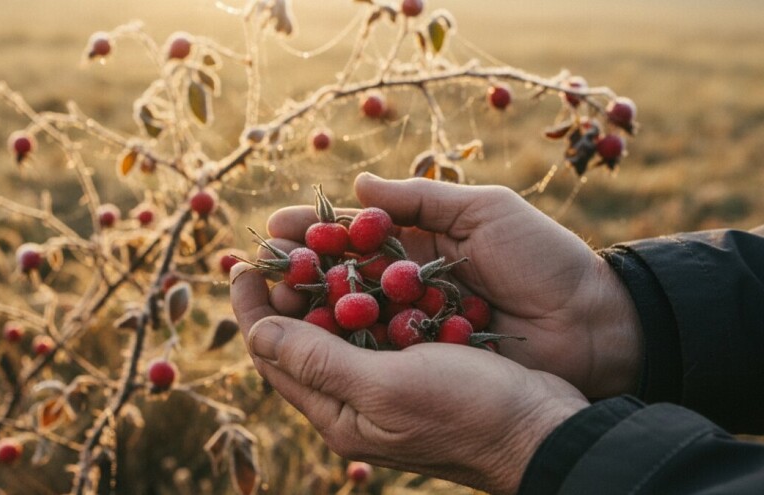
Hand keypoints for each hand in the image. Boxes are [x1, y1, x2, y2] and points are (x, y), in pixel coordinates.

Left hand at [231, 265, 588, 493]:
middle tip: (278, 242)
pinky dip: (368, 288)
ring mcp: (387, 380)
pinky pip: (379, 320)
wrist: (544, 428)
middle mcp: (355, 398)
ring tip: (316, 240)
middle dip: (286, 288)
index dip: (252, 307)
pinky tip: (369, 259)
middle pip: (302, 337)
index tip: (239, 261)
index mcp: (338, 411)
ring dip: (325, 283)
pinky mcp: (419, 362)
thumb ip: (319, 362)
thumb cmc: (467, 412)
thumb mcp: (386, 388)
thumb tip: (257, 333)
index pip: (273, 355)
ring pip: (340, 325)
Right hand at [264, 173, 642, 397]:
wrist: (594, 325)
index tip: (277, 226)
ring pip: (353, 316)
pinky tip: (313, 340)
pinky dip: (347, 344)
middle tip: (263, 268)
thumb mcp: (486, 211)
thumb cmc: (544, 260)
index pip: (356, 235)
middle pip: (343, 276)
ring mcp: (416, 326)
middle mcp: (410, 285)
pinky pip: (379, 352)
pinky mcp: (427, 362)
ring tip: (275, 301)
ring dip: (312, 308)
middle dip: (301, 271)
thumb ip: (422, 200)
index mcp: (422, 244)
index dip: (315, 231)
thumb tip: (356, 187)